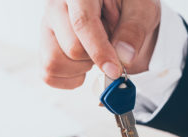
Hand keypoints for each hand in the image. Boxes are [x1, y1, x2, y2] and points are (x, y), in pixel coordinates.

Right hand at [41, 0, 160, 88]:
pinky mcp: (46, 44)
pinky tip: (84, 65)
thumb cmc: (129, 6)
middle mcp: (57, 5)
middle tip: (110, 48)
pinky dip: (69, 78)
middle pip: (70, 48)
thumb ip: (133, 30)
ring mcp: (48, 26)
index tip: (114, 70)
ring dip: (80, 69)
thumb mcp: (142, 10)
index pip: (82, 23)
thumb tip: (123, 57)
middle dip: (96, 58)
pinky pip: (48, 74)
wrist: (123, 11)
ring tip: (95, 54)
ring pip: (53, 62)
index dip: (99, 51)